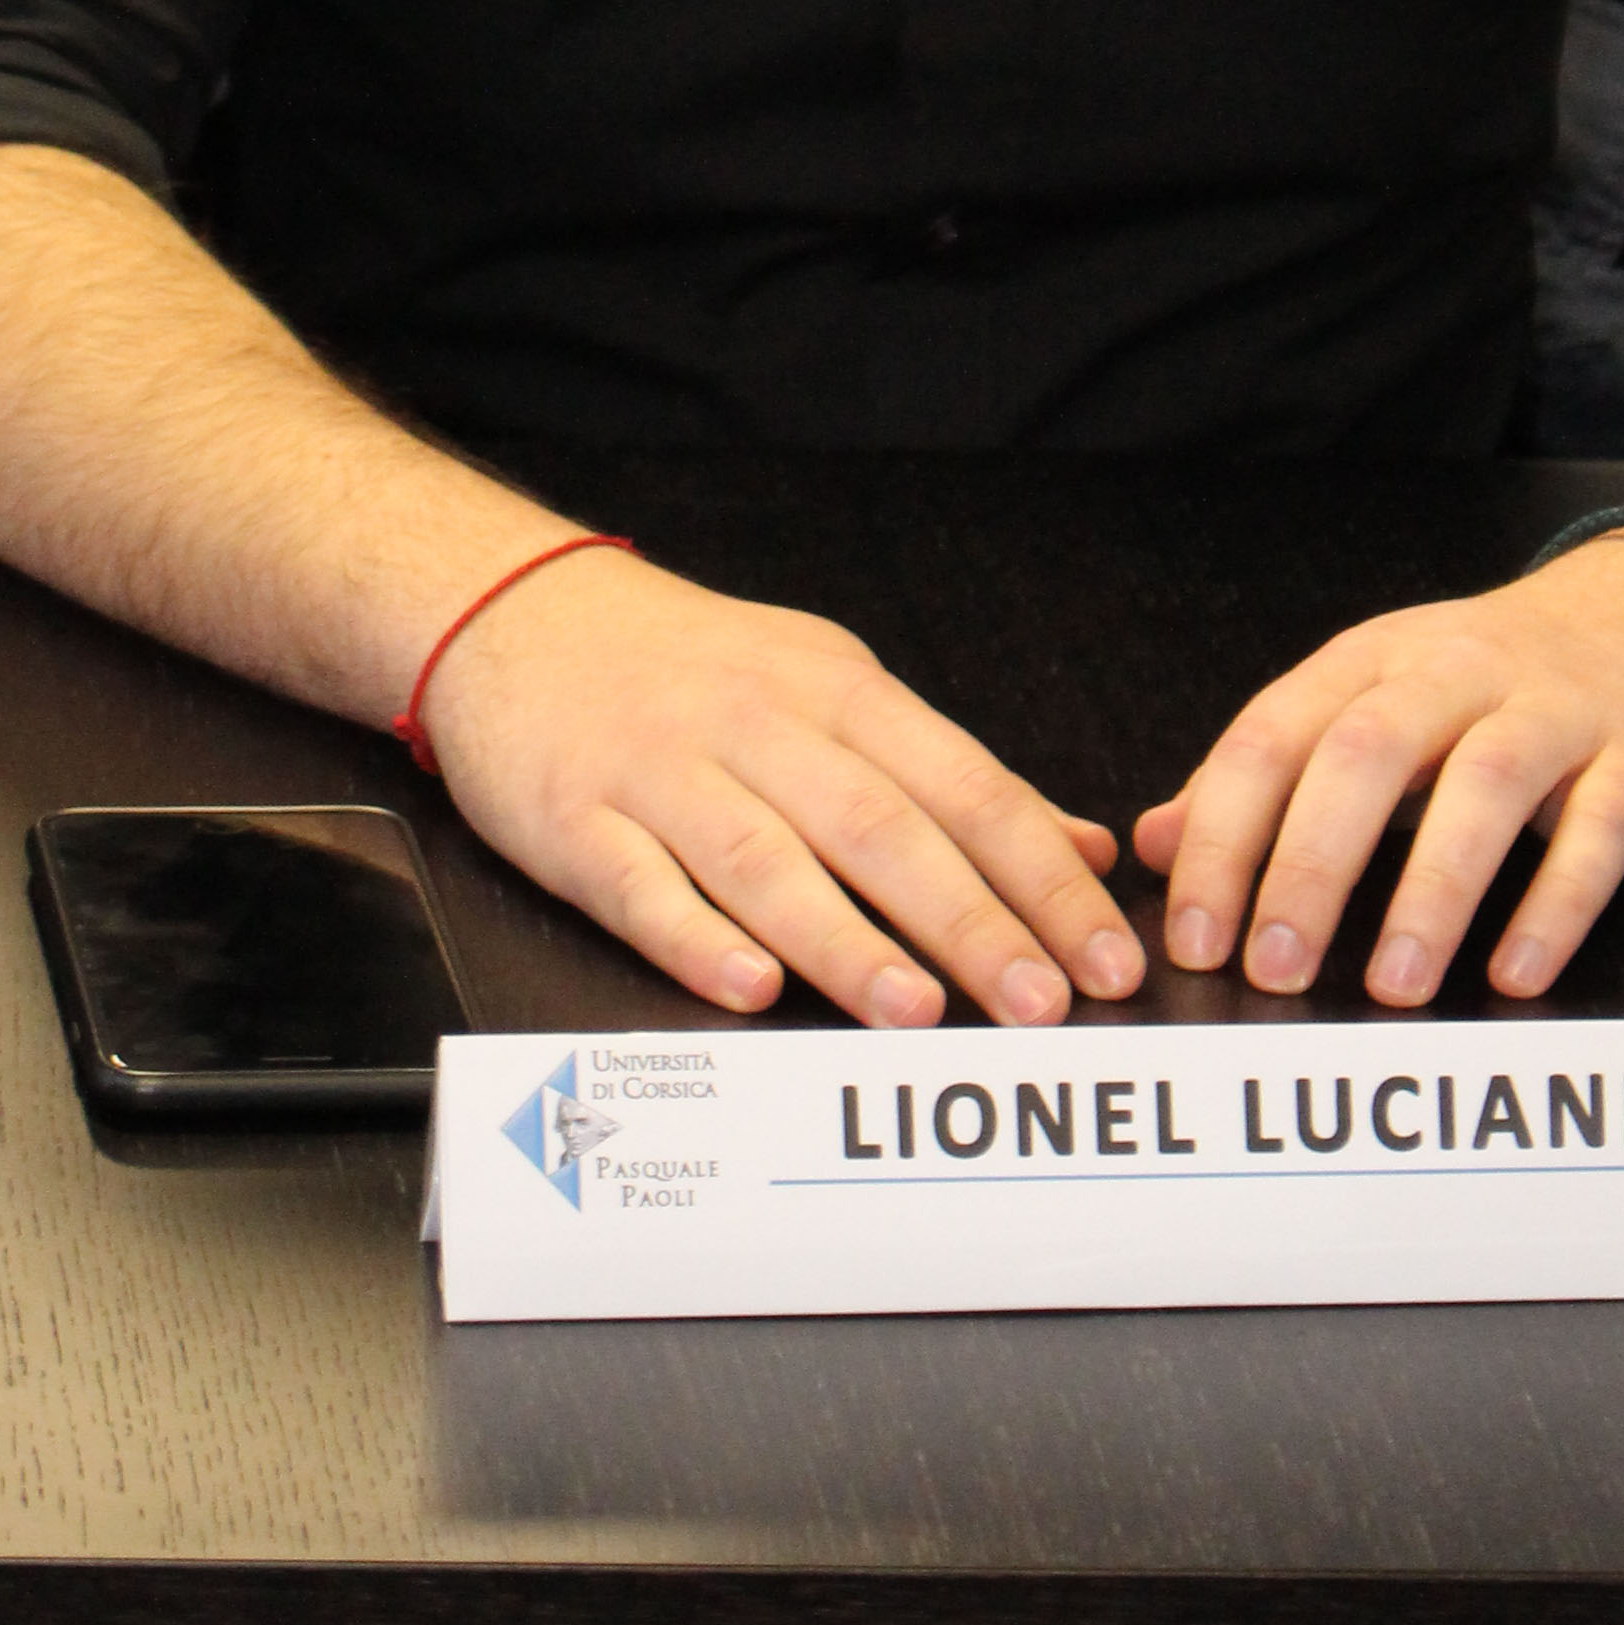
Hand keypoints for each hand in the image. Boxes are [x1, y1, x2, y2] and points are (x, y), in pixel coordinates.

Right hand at [419, 543, 1142, 1031]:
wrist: (520, 613)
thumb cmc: (693, 671)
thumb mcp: (832, 690)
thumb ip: (950, 777)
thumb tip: (1079, 846)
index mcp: (838, 690)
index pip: (964, 786)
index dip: (1039, 875)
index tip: (1103, 954)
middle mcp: (759, 725)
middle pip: (880, 826)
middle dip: (970, 920)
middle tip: (1043, 1004)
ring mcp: (664, 771)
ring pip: (767, 860)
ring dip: (847, 940)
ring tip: (917, 1011)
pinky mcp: (577, 820)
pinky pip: (642, 884)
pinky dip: (697, 938)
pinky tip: (749, 986)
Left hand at [1134, 533, 1623, 1007]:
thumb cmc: (1487, 685)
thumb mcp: (1367, 704)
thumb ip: (1266, 777)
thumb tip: (1158, 842)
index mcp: (1369, 662)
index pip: (1273, 737)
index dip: (1225, 837)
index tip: (1194, 940)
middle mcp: (1454, 673)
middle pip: (1365, 755)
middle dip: (1310, 865)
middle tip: (1273, 969)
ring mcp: (1552, 712)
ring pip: (1484, 786)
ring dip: (1432, 890)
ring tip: (1392, 989)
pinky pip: (1596, 833)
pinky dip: (1554, 906)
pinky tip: (1515, 975)